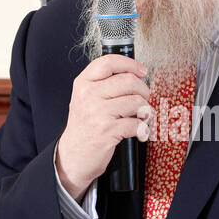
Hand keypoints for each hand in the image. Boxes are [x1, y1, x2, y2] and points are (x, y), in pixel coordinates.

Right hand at [55, 55, 150, 200]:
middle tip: (144, 99)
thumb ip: (103, 83)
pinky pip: (136, 123)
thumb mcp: (85, 98)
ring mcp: (97, 113)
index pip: (109, 62)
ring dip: (145, 110)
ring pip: (136, 101)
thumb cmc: (84, 126)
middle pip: (128, 80)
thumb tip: (135, 74)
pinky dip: (143, 129)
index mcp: (83, 83)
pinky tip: (139, 131)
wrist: (73, 156)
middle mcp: (88, 95)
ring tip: (141, 116)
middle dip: (144, 90)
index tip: (141, 71)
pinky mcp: (107, 131)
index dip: (131, 64)